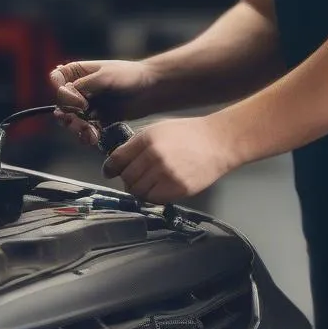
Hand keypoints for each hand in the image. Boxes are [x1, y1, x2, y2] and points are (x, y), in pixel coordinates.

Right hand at [49, 59, 157, 145]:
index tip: (81, 101)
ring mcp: (85, 105)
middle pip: (61, 105)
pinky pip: (83, 130)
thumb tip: (66, 98)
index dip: (64, 94)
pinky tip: (95, 137)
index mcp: (77, 72)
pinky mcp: (95, 120)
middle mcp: (78, 89)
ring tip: (91, 134)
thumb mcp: (106, 76)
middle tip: (83, 123)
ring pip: (70, 121)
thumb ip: (83, 85)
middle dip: (70, 117)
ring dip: (77, 129)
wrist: (151, 90)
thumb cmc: (130, 76)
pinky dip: (86, 136)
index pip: (56, 82)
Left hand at [102, 116, 234, 202]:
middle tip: (132, 177)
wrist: (218, 142)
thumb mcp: (158, 129)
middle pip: (126, 176)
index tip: (109, 172)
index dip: (110, 168)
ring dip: (138, 189)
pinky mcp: (178, 189)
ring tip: (147, 183)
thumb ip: (137, 143)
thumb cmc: (189, 134)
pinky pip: (154, 199)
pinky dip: (151, 196)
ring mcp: (166, 174)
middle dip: (126, 178)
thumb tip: (118, 160)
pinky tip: (157, 188)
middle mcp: (154, 156)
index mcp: (147, 139)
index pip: (117, 159)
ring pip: (138, 191)